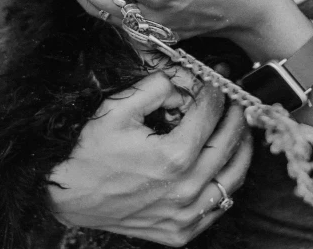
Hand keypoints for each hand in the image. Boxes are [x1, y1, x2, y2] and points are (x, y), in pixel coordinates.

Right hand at [49, 72, 252, 245]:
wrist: (70, 196)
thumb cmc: (92, 152)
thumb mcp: (116, 109)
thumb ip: (153, 87)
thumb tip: (180, 83)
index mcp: (173, 156)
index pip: (209, 116)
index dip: (215, 93)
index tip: (217, 81)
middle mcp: (185, 188)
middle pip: (228, 144)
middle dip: (236, 116)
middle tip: (237, 100)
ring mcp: (184, 215)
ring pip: (232, 179)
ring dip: (241, 149)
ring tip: (241, 128)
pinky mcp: (180, 231)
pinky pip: (218, 207)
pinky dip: (228, 183)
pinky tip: (225, 165)